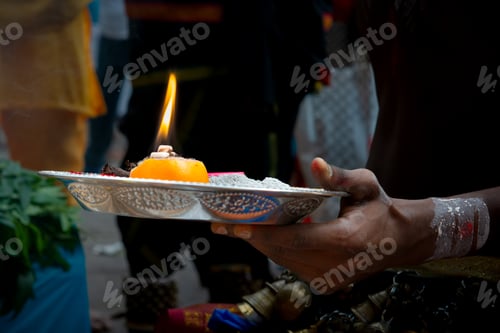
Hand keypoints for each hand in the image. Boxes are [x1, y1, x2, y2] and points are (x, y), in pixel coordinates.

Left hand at [211, 157, 434, 293]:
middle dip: (252, 237)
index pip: (295, 239)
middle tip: (223, 225)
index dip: (263, 233)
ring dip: (262, 245)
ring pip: (285, 261)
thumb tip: (316, 164)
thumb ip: (340, 176)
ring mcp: (330, 279)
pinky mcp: (327, 284)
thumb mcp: (365, 185)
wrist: (397, 241)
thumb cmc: (380, 208)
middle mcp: (335, 265)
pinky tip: (265, 236)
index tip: (236, 226)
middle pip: (283, 252)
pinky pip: (293, 266)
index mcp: (345, 240)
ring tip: (237, 228)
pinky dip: (278, 251)